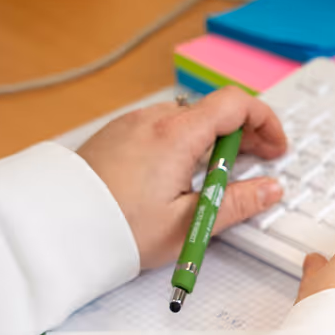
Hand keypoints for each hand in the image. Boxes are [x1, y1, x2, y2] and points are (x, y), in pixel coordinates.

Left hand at [77, 87, 287, 268]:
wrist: (58, 230)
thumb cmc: (119, 229)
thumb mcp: (190, 223)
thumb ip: (237, 202)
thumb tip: (270, 189)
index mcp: (177, 135)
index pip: (236, 104)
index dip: (265, 122)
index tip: (276, 148)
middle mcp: (154, 120)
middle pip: (214, 111)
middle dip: (244, 135)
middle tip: (259, 165)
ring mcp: (133, 124)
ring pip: (189, 120)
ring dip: (215, 140)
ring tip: (220, 176)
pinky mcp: (118, 135)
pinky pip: (164, 129)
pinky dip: (187, 143)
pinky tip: (186, 174)